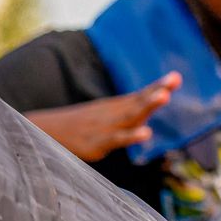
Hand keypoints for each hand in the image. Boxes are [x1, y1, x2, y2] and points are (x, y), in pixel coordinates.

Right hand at [25, 73, 181, 163]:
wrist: (44, 132)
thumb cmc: (77, 126)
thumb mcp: (101, 116)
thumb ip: (125, 112)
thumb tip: (145, 106)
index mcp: (113, 108)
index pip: (139, 95)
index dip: (157, 86)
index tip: (176, 77)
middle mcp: (111, 114)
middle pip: (138, 101)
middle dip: (156, 91)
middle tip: (173, 81)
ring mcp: (105, 126)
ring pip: (130, 115)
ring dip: (147, 105)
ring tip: (164, 96)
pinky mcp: (98, 142)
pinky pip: (118, 139)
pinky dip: (132, 135)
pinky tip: (146, 133)